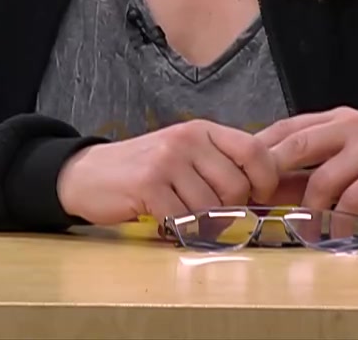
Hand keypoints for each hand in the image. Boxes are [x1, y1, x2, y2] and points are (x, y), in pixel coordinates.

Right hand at [55, 121, 281, 225]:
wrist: (89, 174)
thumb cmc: (143, 170)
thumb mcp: (185, 155)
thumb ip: (221, 165)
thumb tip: (268, 190)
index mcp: (202, 130)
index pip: (255, 152)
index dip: (264, 181)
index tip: (256, 197)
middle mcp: (187, 140)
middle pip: (237, 187)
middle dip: (228, 210)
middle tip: (205, 211)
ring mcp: (167, 160)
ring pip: (211, 208)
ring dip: (199, 222)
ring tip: (180, 213)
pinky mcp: (149, 184)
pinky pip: (184, 218)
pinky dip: (178, 227)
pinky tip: (164, 218)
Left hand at [254, 107, 357, 228]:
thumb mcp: (343, 170)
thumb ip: (305, 176)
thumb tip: (260, 191)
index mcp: (336, 120)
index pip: (286, 128)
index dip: (259, 152)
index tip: (241, 178)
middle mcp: (353, 125)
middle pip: (296, 145)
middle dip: (271, 175)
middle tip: (257, 202)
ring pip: (323, 178)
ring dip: (309, 209)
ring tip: (305, 229)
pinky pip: (353, 198)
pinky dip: (339, 220)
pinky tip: (337, 232)